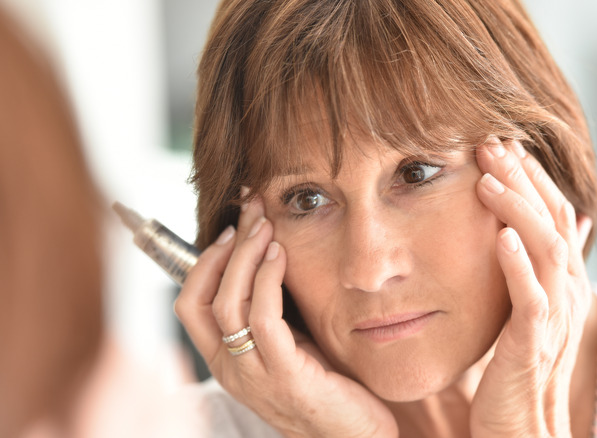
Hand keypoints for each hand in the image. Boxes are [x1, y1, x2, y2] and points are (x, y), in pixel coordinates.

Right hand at [174, 193, 397, 437]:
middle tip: (250, 212)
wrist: (352, 436)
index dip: (204, 262)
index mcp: (226, 361)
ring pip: (228, 304)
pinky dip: (267, 279)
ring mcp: (254, 374)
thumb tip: (265, 260)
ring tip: (265, 226)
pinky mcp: (285, 375)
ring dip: (245, 256)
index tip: (229, 229)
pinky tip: (281, 255)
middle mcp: (231, 369)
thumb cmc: (325, 387)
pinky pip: (264, 318)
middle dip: (224, 248)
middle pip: (204, 298)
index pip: (190, 306)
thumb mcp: (287, 345)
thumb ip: (269, 314)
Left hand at [470, 137, 593, 436]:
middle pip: (552, 220)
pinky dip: (517, 264)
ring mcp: (553, 316)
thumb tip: (556, 226)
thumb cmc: (520, 368)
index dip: (532, 177)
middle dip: (523, 178)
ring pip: (545, 248)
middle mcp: (566, 291)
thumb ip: (540, 269)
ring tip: (488, 178)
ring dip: (517, 209)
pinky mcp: (534, 341)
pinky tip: (499, 237)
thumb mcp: (532, 311)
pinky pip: (530, 297)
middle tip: (491, 141)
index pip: (555, 214)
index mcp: (564, 280)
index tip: (503, 143)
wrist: (523, 428)